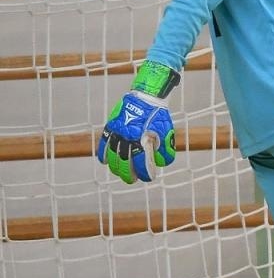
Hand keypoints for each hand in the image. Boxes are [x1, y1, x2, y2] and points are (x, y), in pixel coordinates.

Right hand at [96, 61, 178, 183]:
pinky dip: (103, 153)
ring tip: (119, 173)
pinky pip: (104, 142)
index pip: (141, 161)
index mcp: (142, 138)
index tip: (148, 178)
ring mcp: (117, 131)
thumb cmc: (158, 117)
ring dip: (115, 166)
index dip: (144, 172)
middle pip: (123, 160)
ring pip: (112, 153)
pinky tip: (104, 162)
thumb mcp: (166, 133)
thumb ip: (165, 149)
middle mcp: (127, 136)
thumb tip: (160, 163)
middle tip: (132, 180)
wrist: (146, 97)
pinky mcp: (111, 126)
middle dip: (127, 173)